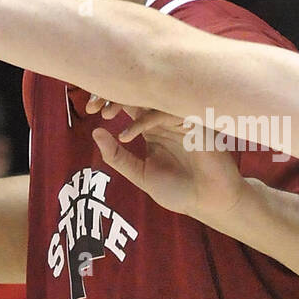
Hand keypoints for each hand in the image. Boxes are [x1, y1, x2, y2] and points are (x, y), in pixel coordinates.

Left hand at [86, 95, 246, 221]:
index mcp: (153, 128)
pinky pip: (166, 113)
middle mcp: (166, 120)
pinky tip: (127, 135)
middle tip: (93, 105)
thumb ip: (118, 157)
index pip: (129, 104)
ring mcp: (180, 120)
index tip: (88, 109)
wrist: (210, 202)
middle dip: (114, 95)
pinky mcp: (193, 125)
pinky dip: (144, 121)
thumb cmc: (180, 191)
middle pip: (138, 96)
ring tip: (106, 115)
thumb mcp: (140, 175)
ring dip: (126, 103)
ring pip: (151, 99)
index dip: (109, 101)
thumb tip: (95, 132)